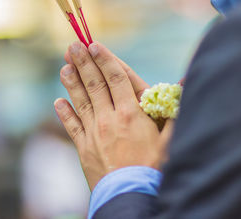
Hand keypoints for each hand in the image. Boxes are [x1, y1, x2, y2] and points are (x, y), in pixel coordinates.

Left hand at [55, 42, 172, 190]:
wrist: (131, 195)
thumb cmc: (154, 168)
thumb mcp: (170, 138)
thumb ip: (174, 110)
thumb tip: (182, 84)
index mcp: (131, 113)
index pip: (116, 78)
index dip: (105, 59)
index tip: (94, 45)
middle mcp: (109, 118)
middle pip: (95, 84)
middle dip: (84, 63)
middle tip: (74, 45)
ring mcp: (94, 132)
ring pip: (80, 101)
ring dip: (71, 82)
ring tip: (64, 65)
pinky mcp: (84, 148)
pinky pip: (72, 126)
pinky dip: (64, 113)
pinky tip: (58, 102)